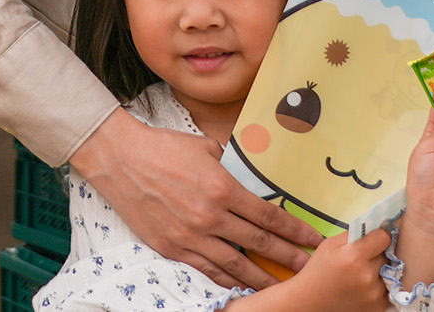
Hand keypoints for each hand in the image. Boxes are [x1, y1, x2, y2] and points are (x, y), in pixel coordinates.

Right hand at [70, 109, 320, 287]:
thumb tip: (249, 178)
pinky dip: (226, 280)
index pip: (268, 216)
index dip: (294, 231)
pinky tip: (241, 284)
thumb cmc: (164, 148)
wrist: (121, 159)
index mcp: (222, 188)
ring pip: (235, 265)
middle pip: (258, 244)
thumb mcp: (206, 148)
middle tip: (307, 268)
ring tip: (280, 286)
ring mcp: (190, 236)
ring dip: (261, 277)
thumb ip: (231, 167)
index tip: (312, 239)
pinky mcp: (172, 248)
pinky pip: (206, 270)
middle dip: (287, 258)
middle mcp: (210, 216)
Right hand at [277, 227, 390, 311]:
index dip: (379, 236)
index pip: (384, 238)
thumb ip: (354, 234)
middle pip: (387, 255)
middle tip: (362, 258)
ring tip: (361, 273)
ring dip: (379, 271)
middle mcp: (367, 275)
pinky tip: (364, 285)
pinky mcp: (377, 307)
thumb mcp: (330, 244)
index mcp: (355, 256)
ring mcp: (373, 293)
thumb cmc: (319, 270)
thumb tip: (375, 227)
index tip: (374, 238)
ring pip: (389, 273)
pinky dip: (379, 286)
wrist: (311, 300)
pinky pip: (388, 289)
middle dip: (377, 254)